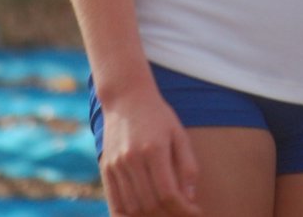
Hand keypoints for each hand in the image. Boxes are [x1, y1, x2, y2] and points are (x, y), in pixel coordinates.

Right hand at [98, 85, 200, 216]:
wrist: (126, 97)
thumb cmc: (158, 116)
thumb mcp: (179, 134)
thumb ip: (187, 165)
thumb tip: (190, 197)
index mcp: (154, 149)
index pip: (168, 193)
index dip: (183, 209)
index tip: (196, 212)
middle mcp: (132, 159)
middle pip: (150, 204)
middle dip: (170, 215)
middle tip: (183, 213)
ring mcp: (115, 165)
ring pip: (132, 208)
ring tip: (167, 213)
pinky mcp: (106, 168)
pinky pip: (115, 203)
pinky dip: (129, 216)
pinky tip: (144, 215)